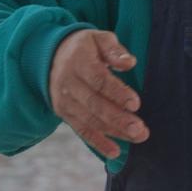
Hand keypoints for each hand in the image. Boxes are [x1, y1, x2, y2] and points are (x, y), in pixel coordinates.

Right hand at [49, 30, 149, 158]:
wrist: (51, 56)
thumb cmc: (84, 47)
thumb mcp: (98, 38)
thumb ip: (114, 50)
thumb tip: (130, 63)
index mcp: (78, 61)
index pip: (98, 80)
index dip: (117, 93)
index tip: (136, 104)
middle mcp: (68, 83)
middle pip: (94, 104)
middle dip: (118, 119)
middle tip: (140, 129)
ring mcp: (64, 100)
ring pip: (90, 120)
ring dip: (114, 132)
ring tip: (137, 137)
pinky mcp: (64, 113)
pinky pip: (81, 130)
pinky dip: (98, 142)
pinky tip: (115, 151)